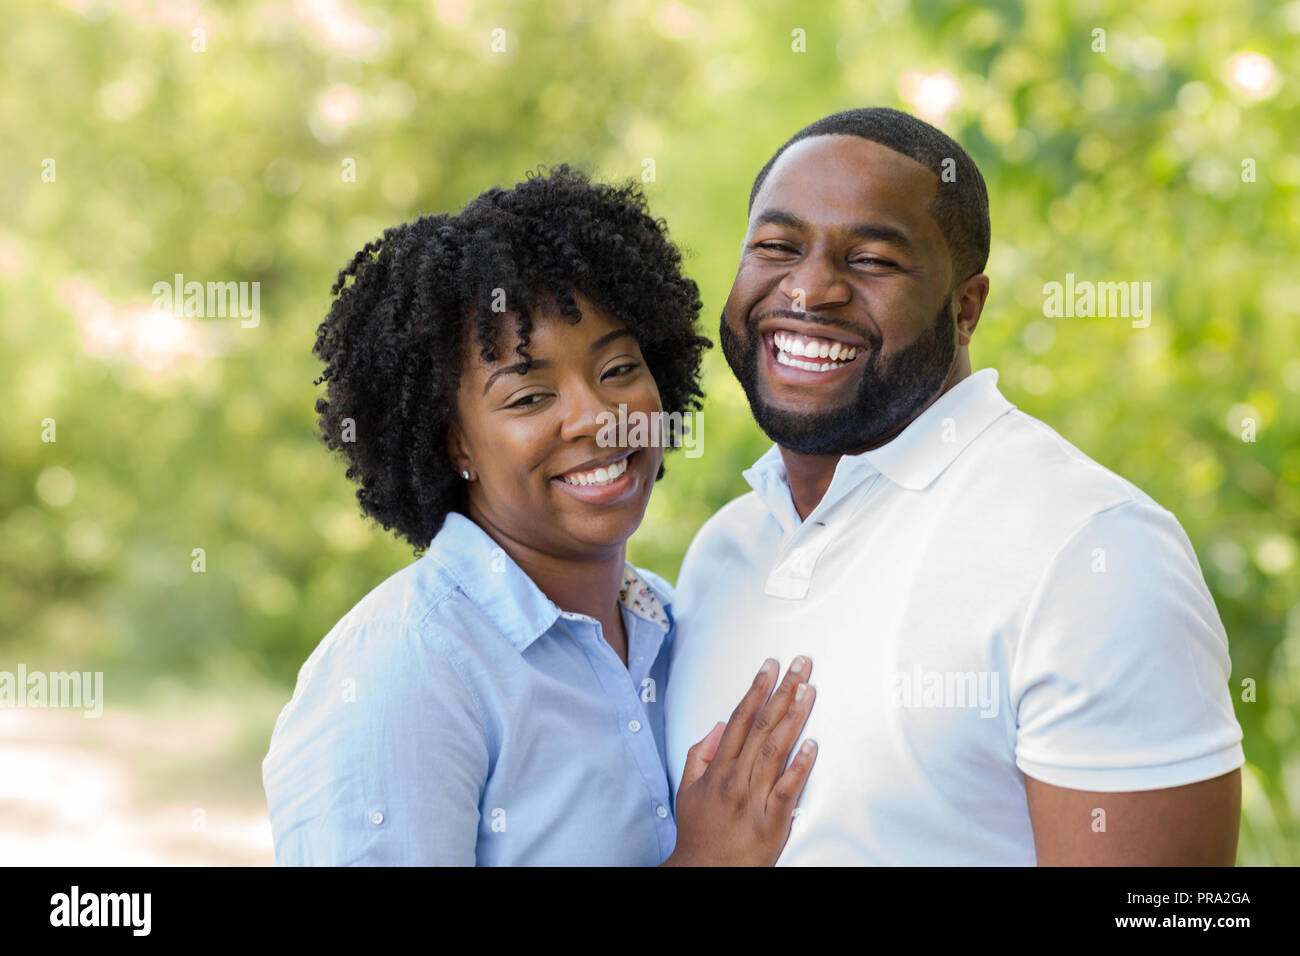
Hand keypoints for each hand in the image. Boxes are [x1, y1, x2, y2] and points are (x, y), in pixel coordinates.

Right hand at [663, 656, 816, 865]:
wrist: (703, 872)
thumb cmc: (698, 833)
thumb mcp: (686, 789)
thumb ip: (700, 754)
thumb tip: (719, 725)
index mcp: (718, 769)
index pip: (740, 718)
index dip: (756, 689)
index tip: (770, 667)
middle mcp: (736, 778)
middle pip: (762, 726)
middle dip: (782, 691)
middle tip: (800, 666)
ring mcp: (754, 799)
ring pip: (775, 750)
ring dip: (793, 717)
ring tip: (807, 690)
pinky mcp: (772, 821)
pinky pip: (787, 789)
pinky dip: (799, 766)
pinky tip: (812, 745)